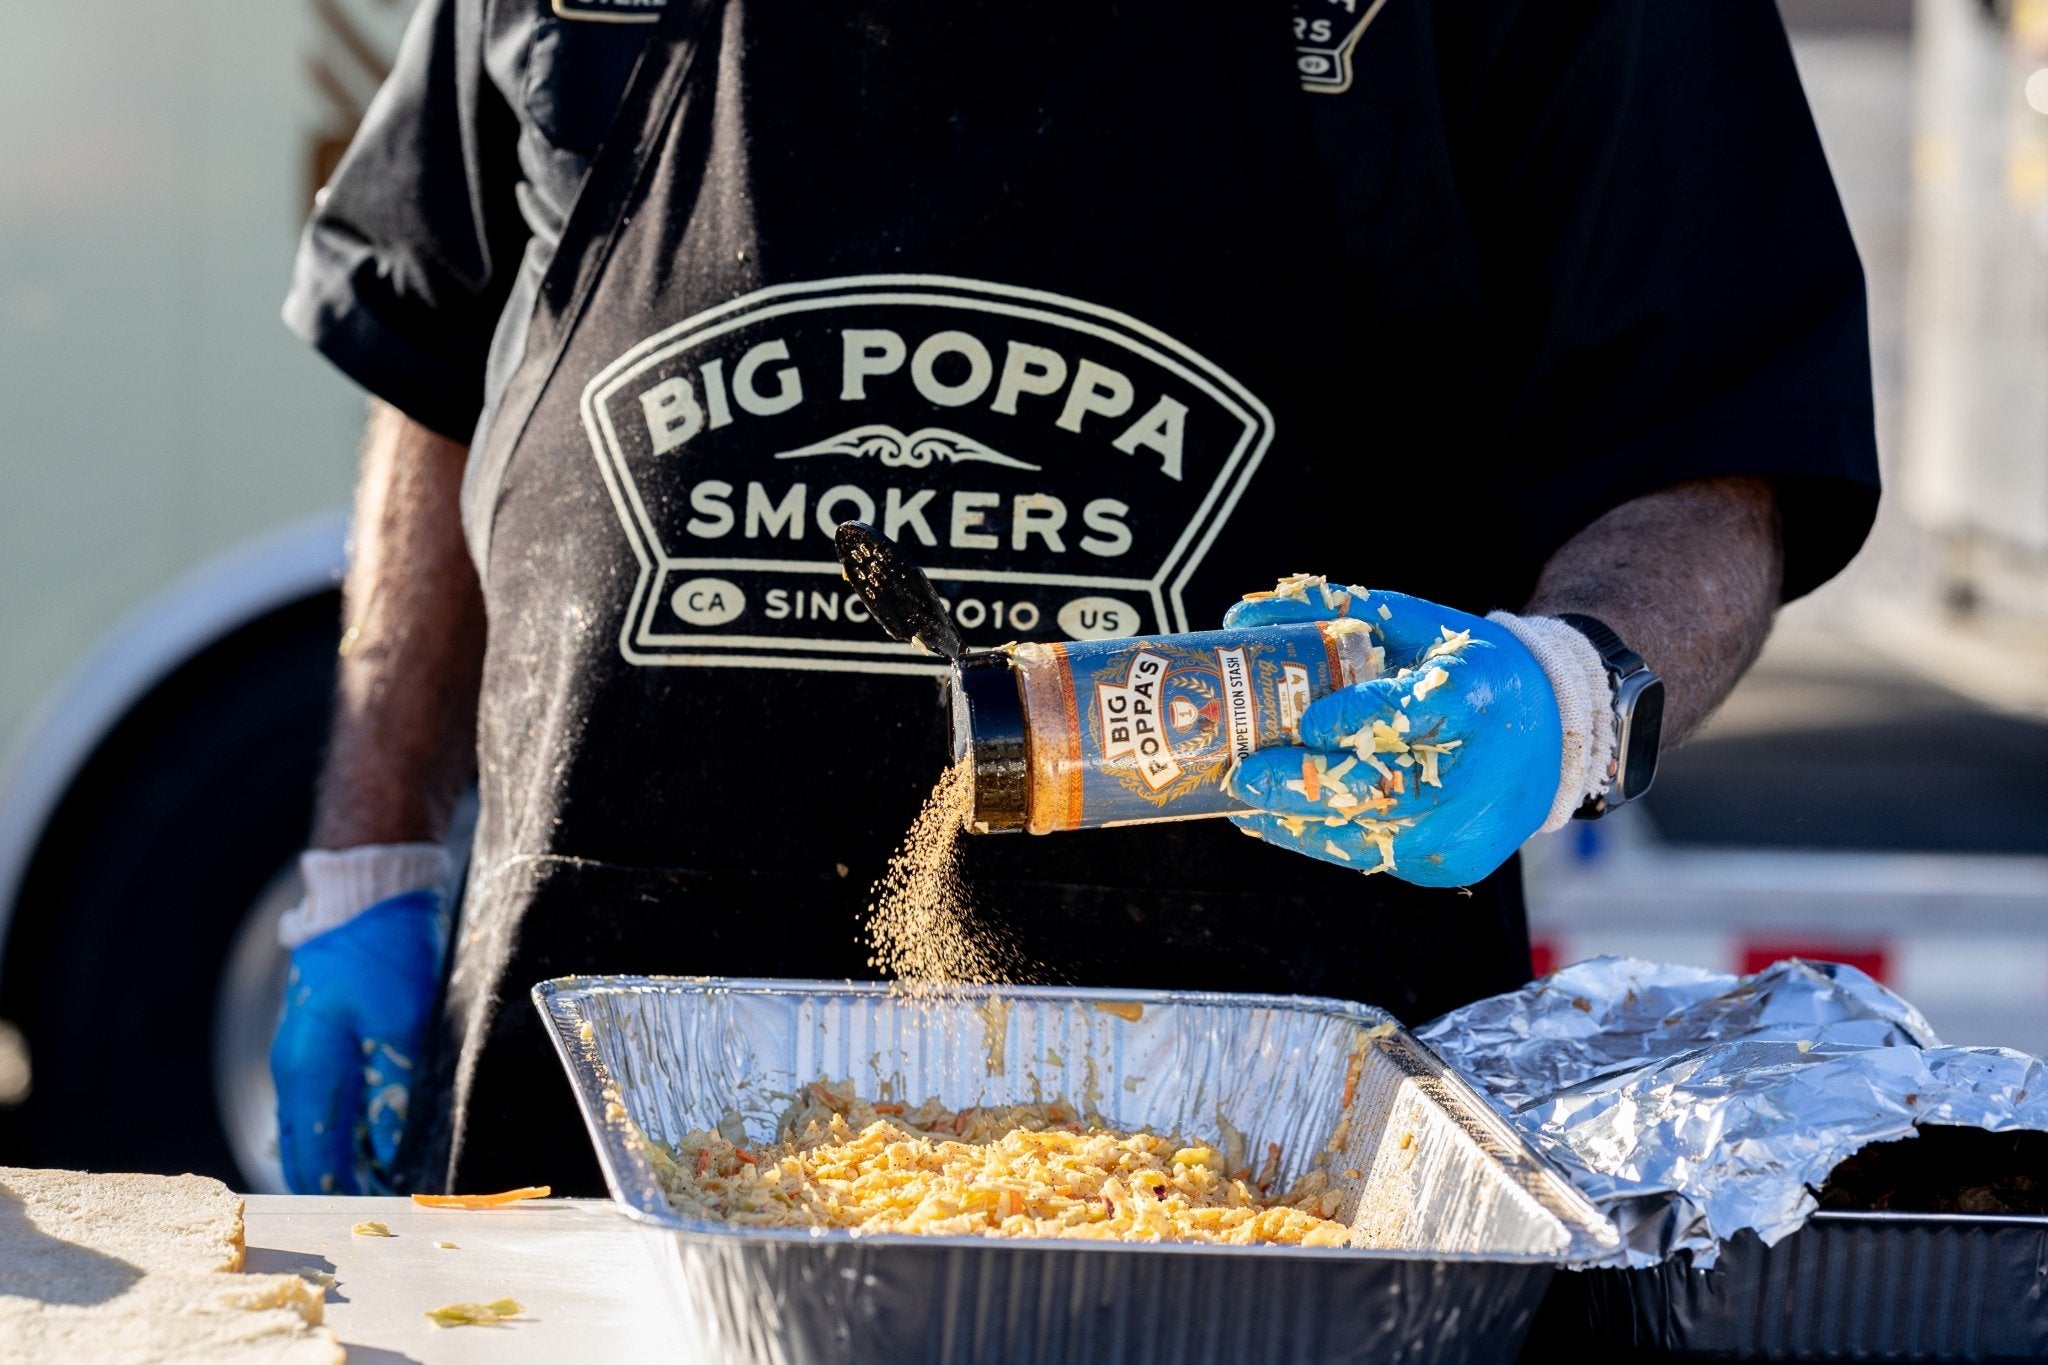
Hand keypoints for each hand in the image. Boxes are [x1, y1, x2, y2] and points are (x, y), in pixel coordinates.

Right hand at [271, 890, 444, 1193]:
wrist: (367, 899)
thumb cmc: (385, 954)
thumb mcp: (401, 1021)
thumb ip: (393, 1088)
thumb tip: (393, 1150)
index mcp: (308, 1071)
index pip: (317, 1153)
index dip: (344, 1188)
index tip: (376, 1211)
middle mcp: (294, 1071)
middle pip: (304, 1149)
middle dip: (334, 1183)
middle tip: (376, 1208)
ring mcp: (301, 1058)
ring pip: (309, 1129)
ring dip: (336, 1159)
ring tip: (373, 1186)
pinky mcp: (317, 1045)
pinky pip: (319, 1106)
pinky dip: (337, 1133)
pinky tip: (361, 1146)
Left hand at [1222, 578, 1562, 886]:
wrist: (1556, 738)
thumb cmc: (1471, 673)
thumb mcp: (1419, 627)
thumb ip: (1334, 615)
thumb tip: (1241, 617)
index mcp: (1472, 697)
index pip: (1408, 712)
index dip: (1356, 720)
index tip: (1306, 723)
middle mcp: (1472, 774)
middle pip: (1377, 788)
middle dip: (1301, 785)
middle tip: (1245, 775)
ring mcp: (1462, 829)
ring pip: (1364, 834)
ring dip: (1295, 820)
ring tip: (1247, 799)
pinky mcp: (1450, 868)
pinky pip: (1373, 856)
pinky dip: (1323, 837)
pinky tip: (1282, 819)